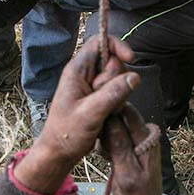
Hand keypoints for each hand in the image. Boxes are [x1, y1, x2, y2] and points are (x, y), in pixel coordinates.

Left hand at [14, 36, 138, 194]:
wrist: (58, 152)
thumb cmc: (67, 134)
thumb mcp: (91, 114)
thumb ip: (112, 94)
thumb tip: (135, 76)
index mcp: (77, 69)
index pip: (100, 41)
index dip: (117, 46)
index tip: (130, 59)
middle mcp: (84, 73)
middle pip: (113, 61)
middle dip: (117, 78)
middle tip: (104, 101)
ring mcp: (91, 85)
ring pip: (117, 77)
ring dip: (118, 93)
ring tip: (105, 111)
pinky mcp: (97, 96)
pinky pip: (116, 90)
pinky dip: (117, 101)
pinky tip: (108, 115)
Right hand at [104, 104, 168, 194]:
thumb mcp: (126, 173)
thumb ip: (120, 145)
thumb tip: (111, 119)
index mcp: (147, 139)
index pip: (129, 112)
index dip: (111, 110)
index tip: (96, 116)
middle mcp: (146, 137)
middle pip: (122, 117)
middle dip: (107, 125)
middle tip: (99, 142)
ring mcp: (139, 143)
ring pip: (117, 127)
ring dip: (106, 136)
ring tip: (103, 152)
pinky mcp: (133, 149)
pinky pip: (117, 138)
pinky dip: (108, 143)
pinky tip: (105, 155)